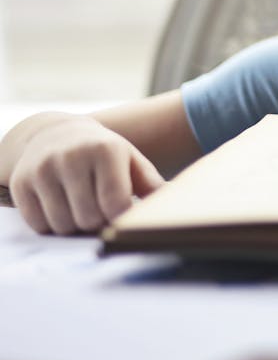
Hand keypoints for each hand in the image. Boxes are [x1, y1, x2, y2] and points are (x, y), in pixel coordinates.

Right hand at [9, 115, 164, 234]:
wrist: (55, 133)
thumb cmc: (102, 152)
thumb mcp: (130, 159)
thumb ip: (150, 183)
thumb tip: (173, 202)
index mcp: (105, 151)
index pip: (115, 204)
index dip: (122, 218)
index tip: (123, 215)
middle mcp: (71, 157)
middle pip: (89, 219)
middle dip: (98, 223)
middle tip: (101, 210)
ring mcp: (42, 169)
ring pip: (63, 225)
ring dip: (75, 226)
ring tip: (81, 207)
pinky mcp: (20, 183)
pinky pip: (39, 225)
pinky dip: (52, 225)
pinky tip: (60, 206)